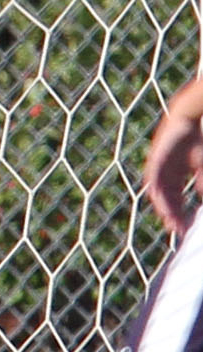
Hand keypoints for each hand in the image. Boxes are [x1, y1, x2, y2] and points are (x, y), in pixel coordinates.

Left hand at [144, 110, 202, 233]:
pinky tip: (164, 207)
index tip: (188, 230)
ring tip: (172, 224)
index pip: (176, 200)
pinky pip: (154, 182)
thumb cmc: (199, 141)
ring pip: (158, 194)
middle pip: (166, 200)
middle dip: (173, 216)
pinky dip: (159, 195)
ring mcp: (157, 168)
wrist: (191, 119)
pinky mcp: (154, 161)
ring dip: (165, 209)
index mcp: (174, 176)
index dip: (182, 215)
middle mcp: (163, 174)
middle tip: (180, 232)